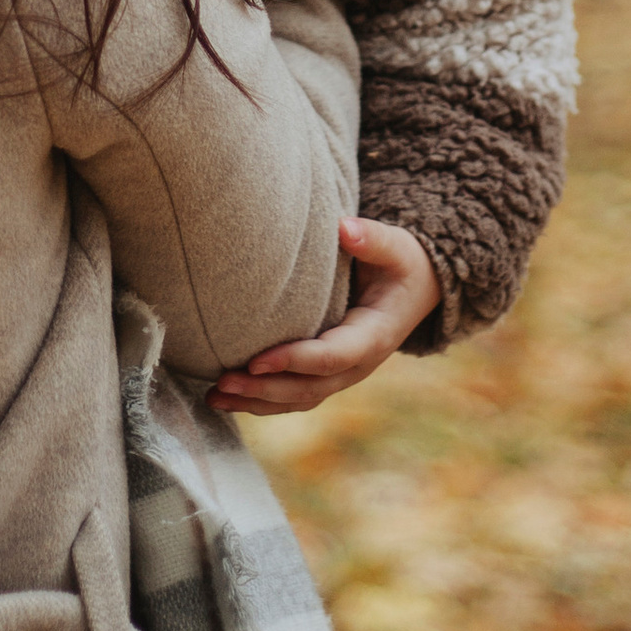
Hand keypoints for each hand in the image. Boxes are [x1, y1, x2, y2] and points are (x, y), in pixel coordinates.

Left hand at [209, 215, 441, 416]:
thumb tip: (343, 228)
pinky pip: (294, 396)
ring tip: (215, 396)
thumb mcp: (395, 248)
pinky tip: (228, 398)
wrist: (414, 289)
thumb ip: (371, 238)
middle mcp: (358, 364)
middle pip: (309, 388)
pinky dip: (261, 401)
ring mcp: (342, 375)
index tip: (256, 359)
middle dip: (264, 388)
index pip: (331, 357)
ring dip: (256, 401)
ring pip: (298, 399)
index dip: (294, 360)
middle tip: (222, 381)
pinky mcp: (327, 375)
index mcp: (374, 336)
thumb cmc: (400, 264)